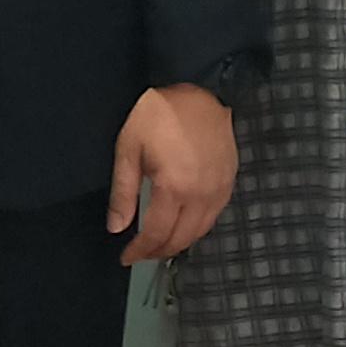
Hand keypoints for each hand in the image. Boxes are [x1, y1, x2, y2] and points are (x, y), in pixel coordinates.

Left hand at [108, 82, 237, 263]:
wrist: (199, 89)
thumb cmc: (158, 115)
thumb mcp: (129, 149)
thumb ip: (123, 193)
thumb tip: (116, 228)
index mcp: (174, 187)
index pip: (157, 234)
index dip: (140, 251)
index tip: (125, 258)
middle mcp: (201, 195)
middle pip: (181, 239)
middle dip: (158, 252)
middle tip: (140, 253)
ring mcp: (219, 189)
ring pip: (200, 232)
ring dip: (178, 243)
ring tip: (158, 245)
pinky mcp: (229, 181)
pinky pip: (213, 217)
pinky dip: (196, 229)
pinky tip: (182, 226)